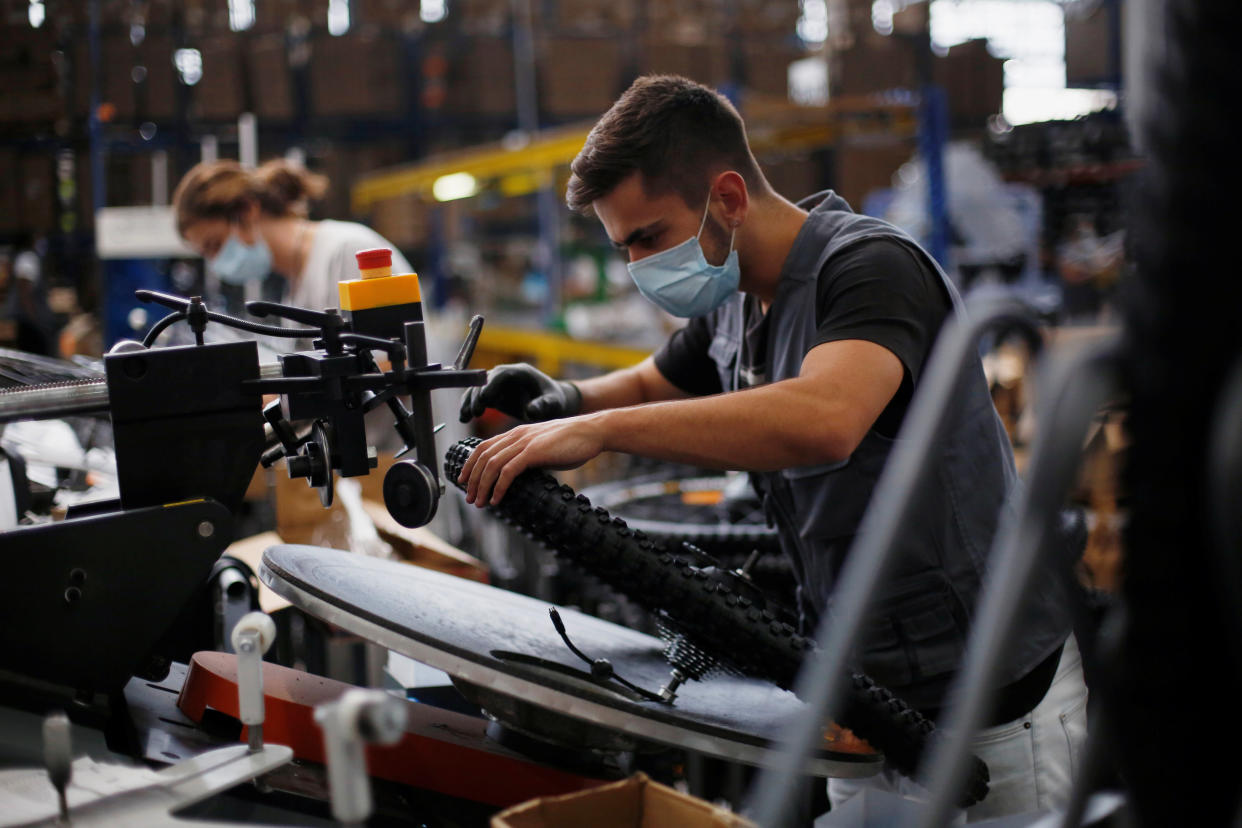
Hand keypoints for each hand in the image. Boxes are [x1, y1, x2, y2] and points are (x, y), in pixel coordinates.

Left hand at [457, 415, 605, 505]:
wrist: (593, 431)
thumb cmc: (573, 442)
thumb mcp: (545, 449)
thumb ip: (530, 458)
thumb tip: (519, 476)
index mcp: (517, 433)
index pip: (484, 447)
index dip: (470, 464)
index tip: (464, 480)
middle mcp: (517, 435)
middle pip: (484, 457)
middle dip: (472, 479)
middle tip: (470, 498)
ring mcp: (525, 442)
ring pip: (492, 465)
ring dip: (482, 486)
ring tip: (480, 503)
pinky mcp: (534, 452)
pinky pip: (508, 471)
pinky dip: (499, 487)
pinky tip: (497, 499)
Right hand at [459, 363, 582, 423]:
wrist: (550, 404)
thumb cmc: (554, 401)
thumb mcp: (554, 403)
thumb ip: (544, 405)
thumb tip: (531, 411)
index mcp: (520, 372)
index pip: (501, 374)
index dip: (491, 385)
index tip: (485, 399)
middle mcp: (505, 375)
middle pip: (485, 381)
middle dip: (478, 395)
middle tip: (476, 412)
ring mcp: (497, 385)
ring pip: (476, 389)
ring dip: (469, 402)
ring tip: (465, 417)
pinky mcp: (492, 395)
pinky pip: (476, 399)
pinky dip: (469, 407)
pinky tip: (464, 418)